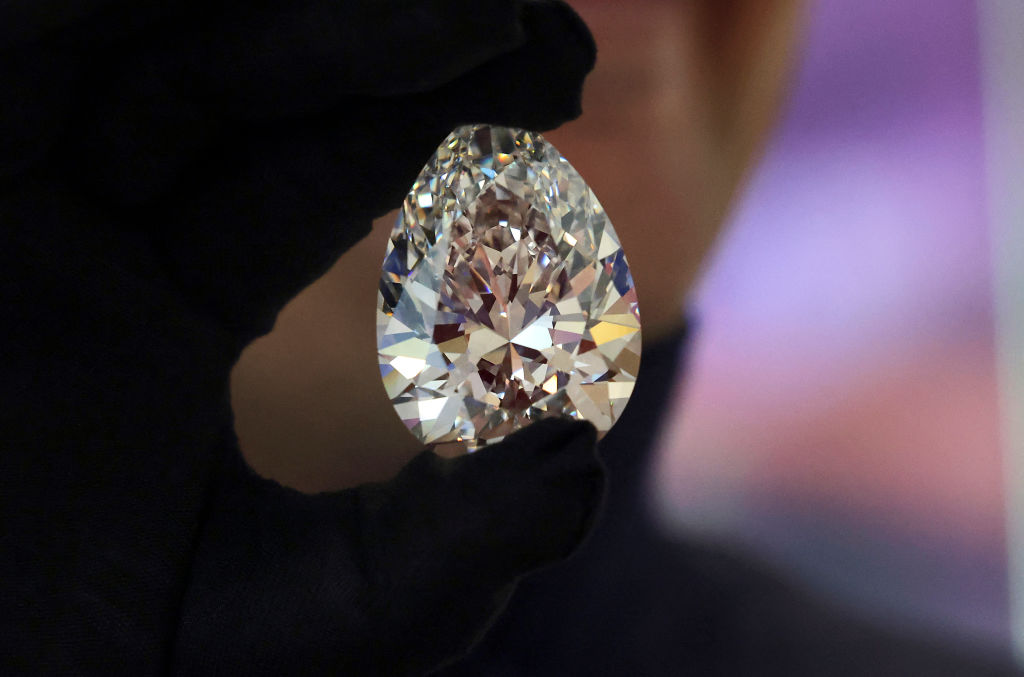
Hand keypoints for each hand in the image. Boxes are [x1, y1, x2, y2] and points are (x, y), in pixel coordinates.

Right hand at [0, 2, 604, 673]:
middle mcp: (85, 227)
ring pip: (153, 46)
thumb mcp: (321, 616)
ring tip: (477, 9)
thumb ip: (457, 550)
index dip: (429, 118)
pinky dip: (114, 15)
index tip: (560, 78)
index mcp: (165, 300)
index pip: (316, 167)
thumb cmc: (104, 676)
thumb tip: (583, 454)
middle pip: (243, 79)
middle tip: (546, 24)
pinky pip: (21, 47)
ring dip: (312, 19)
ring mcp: (0, 195)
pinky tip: (276, 16)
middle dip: (389, 40)